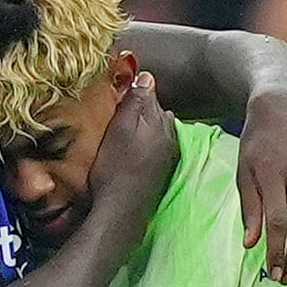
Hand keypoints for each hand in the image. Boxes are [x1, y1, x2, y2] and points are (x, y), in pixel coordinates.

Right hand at [90, 74, 177, 238]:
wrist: (122, 210)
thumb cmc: (116, 167)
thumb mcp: (119, 128)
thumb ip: (135, 102)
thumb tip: (146, 76)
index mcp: (160, 121)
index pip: (150, 93)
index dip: (133, 90)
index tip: (118, 91)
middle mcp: (170, 136)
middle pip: (156, 112)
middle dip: (141, 109)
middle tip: (118, 111)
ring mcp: (169, 155)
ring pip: (157, 131)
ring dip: (144, 127)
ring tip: (125, 130)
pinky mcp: (163, 172)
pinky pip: (156, 148)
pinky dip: (146, 144)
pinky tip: (134, 151)